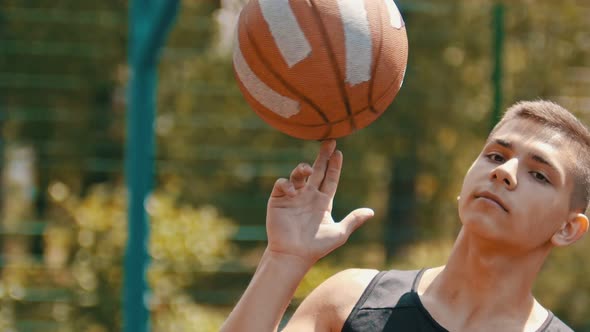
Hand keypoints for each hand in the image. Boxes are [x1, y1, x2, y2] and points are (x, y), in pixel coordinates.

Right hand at [265, 140, 373, 264]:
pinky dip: (287, 184)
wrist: (294, 255)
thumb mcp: (339, 233)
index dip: (334, 166)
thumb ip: (353, 220)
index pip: (330, 179)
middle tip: (329, 141)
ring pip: (298, 174)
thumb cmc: (317, 247)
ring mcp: (293, 197)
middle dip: (322, 156)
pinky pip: (282, 184)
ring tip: (308, 170)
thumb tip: (371, 212)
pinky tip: (293, 192)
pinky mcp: (278, 200)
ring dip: (303, 168)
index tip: (339, 153)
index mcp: (323, 202)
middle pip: (316, 171)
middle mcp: (308, 196)